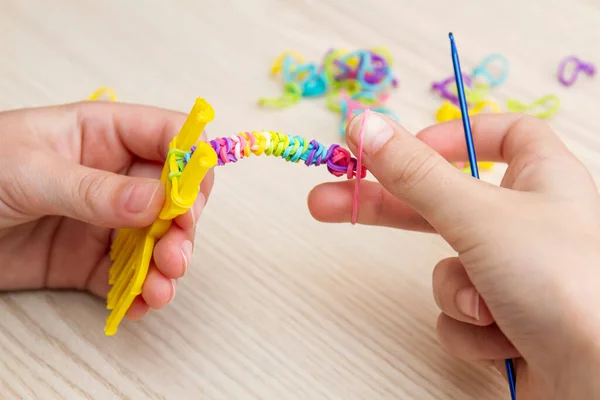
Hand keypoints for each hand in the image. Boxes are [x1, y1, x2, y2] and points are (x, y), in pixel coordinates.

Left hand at [0, 101, 212, 320]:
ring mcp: (103, 221)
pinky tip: (140, 303)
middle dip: (183, 226)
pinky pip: (126, 277)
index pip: (169, 137)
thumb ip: (95, 189)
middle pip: (174, 196)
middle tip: (176, 252)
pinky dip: (139, 293)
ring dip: (168, 265)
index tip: (191, 197)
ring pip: (157, 241)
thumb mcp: (30, 171)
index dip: (191, 162)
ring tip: (161, 286)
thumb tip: (158, 201)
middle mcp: (113, 178)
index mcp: (103, 135)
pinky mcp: (87, 261)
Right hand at [308, 111, 599, 397]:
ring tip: (487, 307)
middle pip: (444, 202)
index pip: (501, 135)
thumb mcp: (479, 215)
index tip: (403, 147)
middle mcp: (530, 224)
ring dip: (457, 291)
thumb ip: (416, 173)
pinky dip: (473, 328)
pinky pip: (461, 315)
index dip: (451, 137)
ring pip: (449, 270)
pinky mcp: (506, 322)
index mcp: (542, 179)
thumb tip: (364, 124)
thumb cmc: (562, 282)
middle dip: (387, 208)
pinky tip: (506, 340)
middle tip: (327, 201)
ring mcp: (516, 276)